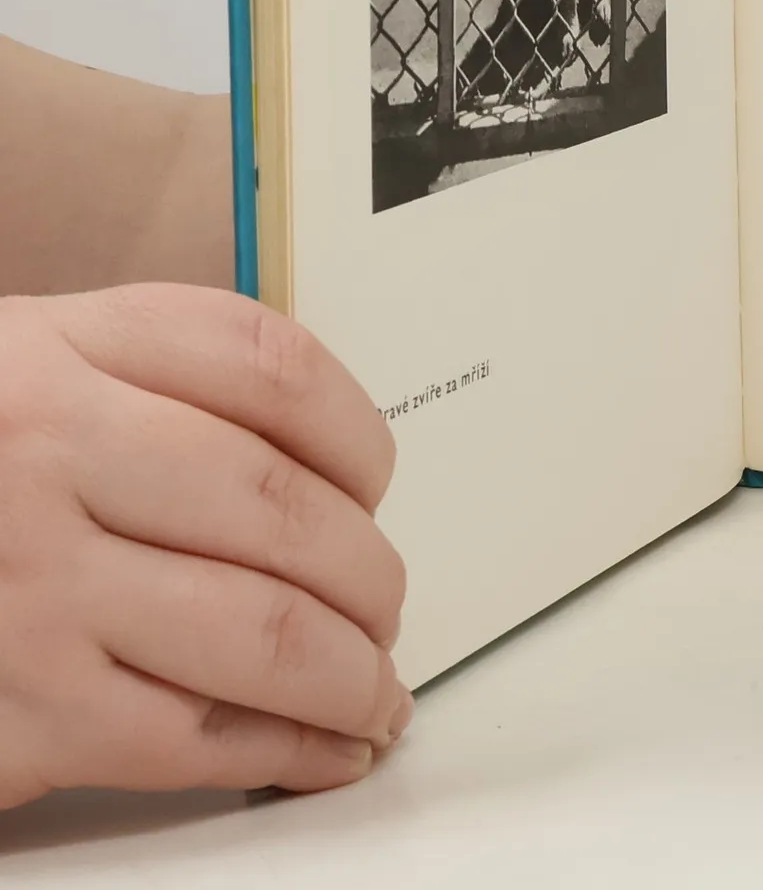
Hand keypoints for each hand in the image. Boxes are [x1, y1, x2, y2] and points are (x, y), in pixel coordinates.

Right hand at [0, 285, 408, 807]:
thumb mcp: (26, 362)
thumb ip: (162, 378)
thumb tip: (326, 464)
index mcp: (64, 350)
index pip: (271, 368)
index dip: (356, 432)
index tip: (377, 478)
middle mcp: (50, 456)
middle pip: (288, 512)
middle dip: (371, 575)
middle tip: (388, 602)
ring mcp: (32, 589)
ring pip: (264, 634)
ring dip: (354, 673)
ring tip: (376, 687)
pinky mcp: (19, 712)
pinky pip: (194, 738)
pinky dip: (291, 749)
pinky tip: (328, 748)